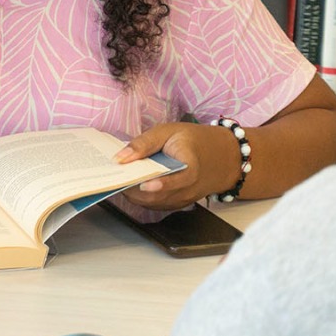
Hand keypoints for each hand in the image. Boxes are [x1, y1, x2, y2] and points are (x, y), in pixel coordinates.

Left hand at [113, 122, 241, 210]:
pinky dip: (140, 196)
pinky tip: (131, 183)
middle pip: (157, 196)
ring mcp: (182, 199)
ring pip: (152, 203)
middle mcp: (188, 188)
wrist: (220, 157)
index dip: (160, 184)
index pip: (178, 180)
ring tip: (120, 178)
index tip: (143, 183)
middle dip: (133, 188)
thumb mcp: (169, 131)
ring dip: (133, 193)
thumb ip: (144, 143)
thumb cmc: (192, 141)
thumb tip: (121, 158)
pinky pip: (154, 204)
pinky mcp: (176, 204)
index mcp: (191, 167)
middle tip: (115, 177)